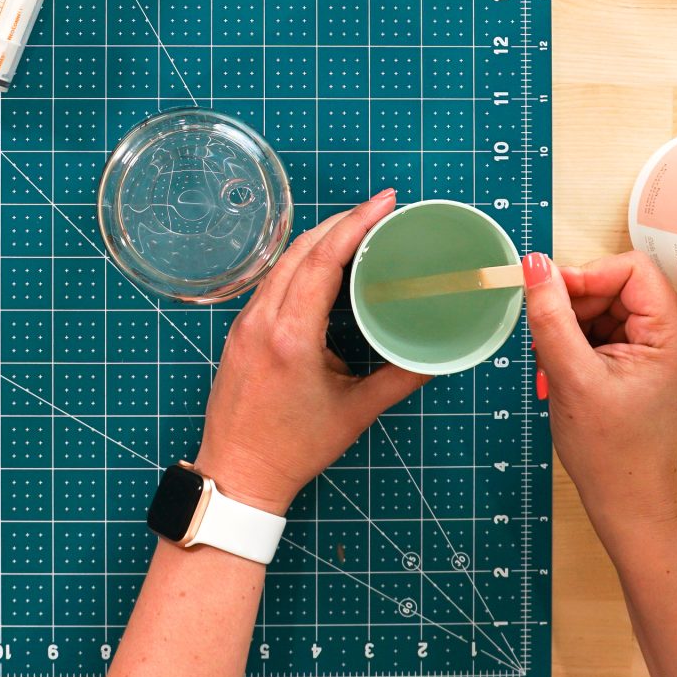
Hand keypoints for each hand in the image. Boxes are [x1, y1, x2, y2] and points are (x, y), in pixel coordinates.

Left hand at [193, 190, 429, 515]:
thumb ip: (400, 378)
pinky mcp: (239, 331)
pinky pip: (272, 281)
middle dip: (342, 221)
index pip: (323, 259)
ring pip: (283, 261)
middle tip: (381, 211)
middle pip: (302, 248)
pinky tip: (324, 264)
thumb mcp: (356, 412)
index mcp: (291, 336)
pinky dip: (300, 262)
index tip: (385, 202)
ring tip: (358, 230)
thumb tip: (438, 354)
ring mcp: (244, 323)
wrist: (238, 474)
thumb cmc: (293, 449)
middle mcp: (262, 320)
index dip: (356, 223)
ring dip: (320, 238)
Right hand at [522, 251, 676, 536]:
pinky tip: (571, 370)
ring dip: (578, 328)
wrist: (626, 501)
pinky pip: (618, 332)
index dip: (586, 278)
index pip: (631, 270)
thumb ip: (551, 316)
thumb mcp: (571, 375)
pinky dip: (587, 344)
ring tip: (558, 363)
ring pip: (615, 310)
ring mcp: (672, 353)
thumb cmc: (608, 453)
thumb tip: (536, 266)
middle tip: (548, 339)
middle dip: (578, 308)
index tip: (550, 299)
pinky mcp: (657, 365)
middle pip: (621, 288)